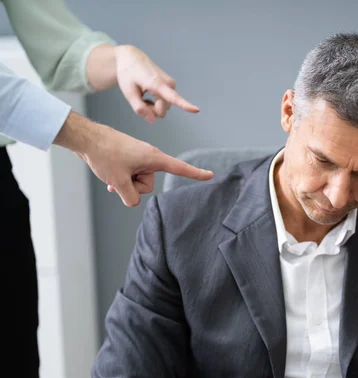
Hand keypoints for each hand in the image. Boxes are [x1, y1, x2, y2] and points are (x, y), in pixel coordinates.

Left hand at [54, 112, 212, 206]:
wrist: (87, 138)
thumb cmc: (105, 154)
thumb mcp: (118, 181)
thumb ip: (130, 198)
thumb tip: (132, 201)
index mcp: (154, 158)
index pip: (180, 168)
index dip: (196, 174)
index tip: (210, 175)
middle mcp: (150, 158)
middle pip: (149, 184)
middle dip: (134, 185)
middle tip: (119, 175)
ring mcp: (139, 158)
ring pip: (137, 182)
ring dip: (124, 182)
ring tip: (112, 172)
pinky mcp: (130, 159)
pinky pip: (131, 176)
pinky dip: (121, 179)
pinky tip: (109, 177)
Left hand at [115, 45, 198, 122]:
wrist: (131, 58)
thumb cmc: (128, 73)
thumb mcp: (128, 92)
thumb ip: (140, 109)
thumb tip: (153, 120)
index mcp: (156, 83)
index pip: (173, 97)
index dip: (185, 105)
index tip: (197, 110)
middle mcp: (169, 84)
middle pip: (162, 111)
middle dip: (150, 110)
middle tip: (139, 100)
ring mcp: (171, 84)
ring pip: (164, 108)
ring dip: (152, 106)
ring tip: (143, 94)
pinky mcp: (172, 86)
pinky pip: (165, 103)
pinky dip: (155, 102)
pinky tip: (148, 93)